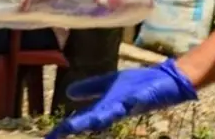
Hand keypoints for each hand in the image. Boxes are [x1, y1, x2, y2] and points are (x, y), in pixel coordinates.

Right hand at [45, 59, 197, 137]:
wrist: (165, 81)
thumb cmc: (139, 84)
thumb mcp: (109, 84)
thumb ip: (91, 88)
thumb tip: (68, 93)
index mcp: (106, 108)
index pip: (82, 121)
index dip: (65, 129)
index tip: (49, 138)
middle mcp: (114, 110)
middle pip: (91, 121)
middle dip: (74, 128)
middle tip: (57, 135)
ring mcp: (127, 105)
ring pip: (108, 115)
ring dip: (94, 119)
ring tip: (79, 124)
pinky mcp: (141, 97)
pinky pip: (132, 100)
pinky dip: (125, 102)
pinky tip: (121, 102)